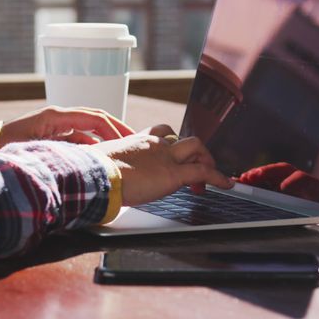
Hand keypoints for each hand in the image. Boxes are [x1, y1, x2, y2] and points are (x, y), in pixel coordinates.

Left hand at [0, 106, 133, 147]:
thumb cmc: (7, 144)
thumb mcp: (34, 145)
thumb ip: (60, 147)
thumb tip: (85, 154)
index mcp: (56, 116)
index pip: (93, 118)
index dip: (113, 128)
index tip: (128, 140)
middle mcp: (60, 117)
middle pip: (96, 119)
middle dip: (117, 129)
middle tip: (135, 141)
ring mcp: (58, 125)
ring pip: (90, 129)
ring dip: (107, 138)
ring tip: (124, 150)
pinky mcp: (55, 134)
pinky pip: (80, 138)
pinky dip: (94, 146)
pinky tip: (103, 158)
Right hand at [90, 124, 234, 206]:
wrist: (96, 176)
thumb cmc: (93, 173)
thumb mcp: (102, 164)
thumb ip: (110, 167)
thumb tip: (102, 178)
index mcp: (136, 141)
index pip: (159, 134)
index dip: (170, 143)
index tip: (172, 155)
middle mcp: (154, 144)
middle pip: (181, 138)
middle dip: (192, 151)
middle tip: (193, 167)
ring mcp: (165, 157)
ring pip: (196, 147)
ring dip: (206, 159)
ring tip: (210, 175)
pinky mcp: (174, 174)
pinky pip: (203, 172)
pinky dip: (218, 177)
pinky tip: (226, 185)